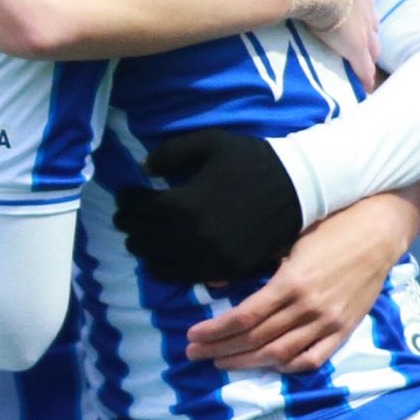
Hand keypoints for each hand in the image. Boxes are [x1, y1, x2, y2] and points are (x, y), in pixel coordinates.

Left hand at [111, 128, 305, 289]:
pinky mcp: (228, 269)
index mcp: (187, 201)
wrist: (297, 187)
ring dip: (144, 251)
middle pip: (147, 237)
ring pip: (162, 261)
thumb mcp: (210, 142)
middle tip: (123, 220)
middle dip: (130, 227)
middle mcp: (194, 234)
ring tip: (137, 241)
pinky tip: (159, 262)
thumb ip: (172, 152)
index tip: (123, 198)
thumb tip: (144, 168)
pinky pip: (187, 276)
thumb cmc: (251, 160)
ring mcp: (211, 255)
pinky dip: (167, 270)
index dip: (127, 203)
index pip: (141, 208)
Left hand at [183, 190, 419, 372]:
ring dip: (247, 362)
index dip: (215, 330)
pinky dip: (288, 367)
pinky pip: (313, 358)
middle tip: (195, 354)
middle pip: (257, 338)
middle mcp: (308, 307)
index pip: (244, 316)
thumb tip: (215, 283)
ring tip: (221, 362)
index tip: (192, 336)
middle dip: (221, 348)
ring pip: (280, 353)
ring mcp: (328, 322)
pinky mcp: (344, 329)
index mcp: (291, 282)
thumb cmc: (330, 228)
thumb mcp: (287, 238)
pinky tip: (267, 366)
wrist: (379, 232)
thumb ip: (254, 262)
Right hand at [275, 0, 378, 85]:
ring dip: (370, 52)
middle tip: (366, 37)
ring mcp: (363, 27)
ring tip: (369, 62)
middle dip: (369, 28)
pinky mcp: (355, 47)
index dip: (360, 1)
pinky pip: (362, 65)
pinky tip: (365, 86)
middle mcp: (366, 3)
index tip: (357, 7)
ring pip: (371, 43)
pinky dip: (363, 76)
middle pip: (372, 19)